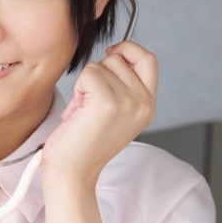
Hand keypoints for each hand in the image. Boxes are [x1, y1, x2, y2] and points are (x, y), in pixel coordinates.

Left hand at [41, 40, 156, 185]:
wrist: (73, 172)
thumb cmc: (84, 143)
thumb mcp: (114, 113)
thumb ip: (121, 86)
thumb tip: (114, 53)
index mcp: (148, 106)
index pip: (148, 59)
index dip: (128, 49)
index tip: (110, 53)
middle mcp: (143, 103)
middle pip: (118, 59)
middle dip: (97, 74)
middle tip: (89, 105)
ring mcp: (128, 102)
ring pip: (100, 65)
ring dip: (85, 85)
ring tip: (83, 112)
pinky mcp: (108, 102)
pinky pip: (88, 73)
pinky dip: (78, 89)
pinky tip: (78, 113)